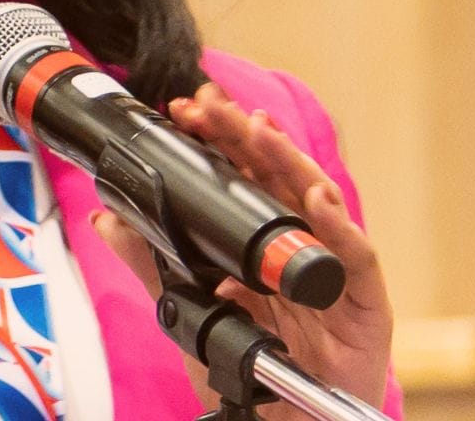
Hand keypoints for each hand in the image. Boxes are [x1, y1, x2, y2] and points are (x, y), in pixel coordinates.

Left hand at [89, 83, 393, 418]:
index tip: (185, 113)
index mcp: (263, 244)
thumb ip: (152, 264)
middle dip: (245, 137)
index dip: (218, 143)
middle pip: (275, 180)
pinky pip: (356, 260)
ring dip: (289, 163)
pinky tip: (316, 198)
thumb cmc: (254, 369)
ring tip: (260, 130)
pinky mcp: (366, 306)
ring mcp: (334, 273)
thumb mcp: (191, 310)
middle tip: (212, 105)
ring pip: (317, 204)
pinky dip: (339, 226)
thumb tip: (108, 219)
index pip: (242, 179)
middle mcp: (300, 248)